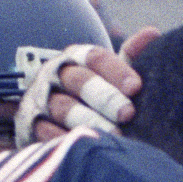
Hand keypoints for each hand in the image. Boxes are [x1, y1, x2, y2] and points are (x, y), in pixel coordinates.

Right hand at [13, 29, 153, 144]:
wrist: (58, 121)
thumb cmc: (95, 97)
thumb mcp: (111, 77)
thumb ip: (130, 58)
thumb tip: (152, 33)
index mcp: (77, 57)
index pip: (96, 57)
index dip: (116, 71)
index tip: (136, 88)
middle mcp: (55, 73)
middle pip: (80, 80)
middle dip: (105, 97)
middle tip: (128, 114)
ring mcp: (40, 98)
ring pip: (64, 107)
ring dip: (90, 120)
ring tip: (114, 135)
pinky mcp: (30, 125)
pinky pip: (47, 132)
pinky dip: (67, 139)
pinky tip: (88, 147)